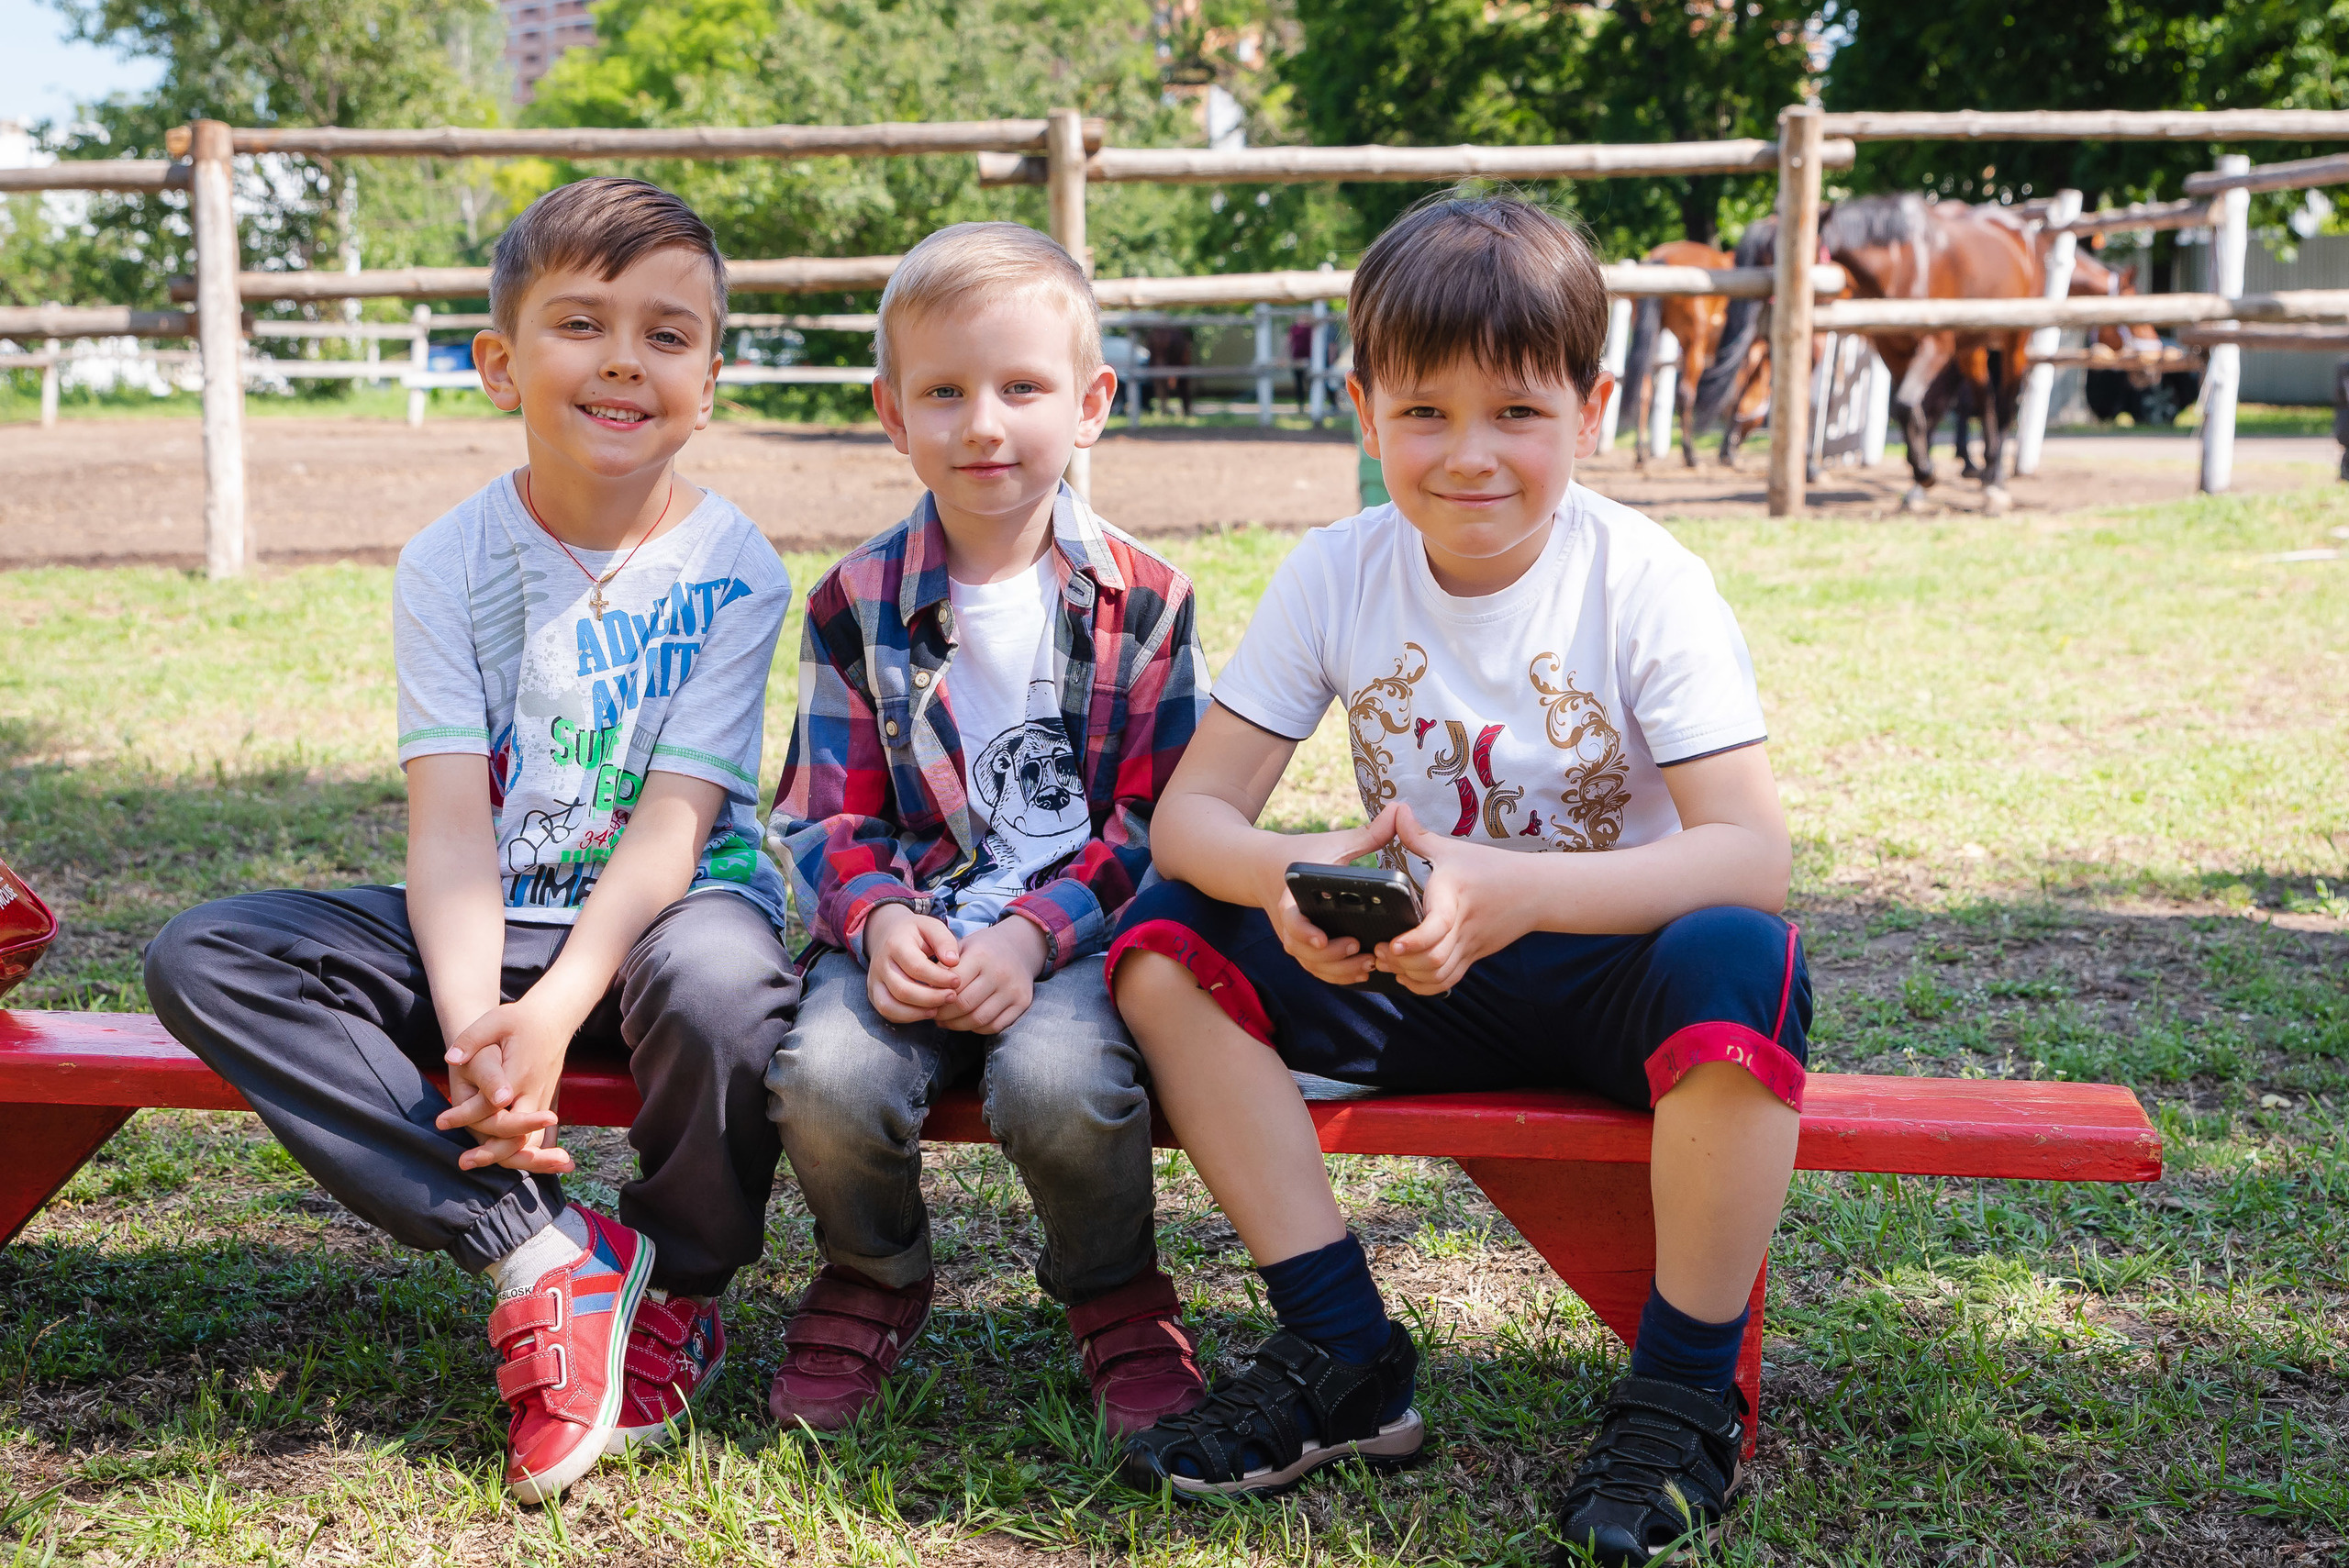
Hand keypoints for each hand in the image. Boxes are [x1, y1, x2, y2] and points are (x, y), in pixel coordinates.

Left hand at [436, 994, 577, 1172]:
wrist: (554, 1019)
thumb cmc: (520, 1020)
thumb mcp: (495, 1020)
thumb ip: (471, 1039)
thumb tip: (451, 1059)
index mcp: (521, 1073)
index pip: (492, 1104)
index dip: (465, 1115)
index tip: (441, 1121)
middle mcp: (535, 1091)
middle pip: (517, 1133)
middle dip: (492, 1151)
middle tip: (464, 1161)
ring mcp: (543, 1100)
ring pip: (530, 1140)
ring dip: (508, 1157)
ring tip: (475, 1162)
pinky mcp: (545, 1103)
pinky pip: (536, 1136)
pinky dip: (522, 1152)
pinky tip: (501, 1159)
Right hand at [864, 903, 961, 1022]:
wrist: (887, 934)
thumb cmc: (915, 933)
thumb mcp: (931, 927)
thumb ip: (944, 941)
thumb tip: (953, 962)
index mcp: (895, 944)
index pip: (916, 967)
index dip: (939, 978)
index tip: (957, 981)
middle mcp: (880, 964)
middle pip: (903, 990)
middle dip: (931, 998)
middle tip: (952, 997)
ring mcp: (874, 981)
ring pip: (891, 1005)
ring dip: (918, 1012)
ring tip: (939, 1008)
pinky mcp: (874, 993)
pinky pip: (887, 1012)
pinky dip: (907, 1017)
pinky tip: (926, 1012)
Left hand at [933, 917, 1046, 1034]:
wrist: (1019, 946)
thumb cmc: (982, 949)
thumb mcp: (961, 947)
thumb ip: (943, 967)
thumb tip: (925, 992)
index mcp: (980, 955)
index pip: (951, 986)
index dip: (936, 998)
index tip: (927, 1001)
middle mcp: (1000, 972)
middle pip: (964, 1005)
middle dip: (944, 1015)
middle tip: (935, 1015)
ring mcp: (1013, 989)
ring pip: (978, 1019)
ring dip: (958, 1025)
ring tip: (947, 1021)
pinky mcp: (1023, 1002)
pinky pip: (995, 1026)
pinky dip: (977, 1028)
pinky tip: (967, 1022)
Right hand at [1263, 805, 1400, 986]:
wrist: (1264, 868)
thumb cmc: (1303, 854)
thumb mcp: (1333, 843)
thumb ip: (1368, 833)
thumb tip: (1400, 810)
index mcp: (1292, 896)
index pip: (1291, 920)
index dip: (1304, 933)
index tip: (1322, 939)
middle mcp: (1289, 922)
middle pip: (1303, 951)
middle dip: (1331, 958)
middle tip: (1360, 952)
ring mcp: (1294, 938)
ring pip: (1310, 965)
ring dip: (1338, 971)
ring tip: (1368, 965)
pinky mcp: (1301, 948)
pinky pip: (1315, 969)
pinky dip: (1336, 975)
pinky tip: (1362, 973)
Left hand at [1378, 804, 1536, 994]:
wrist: (1536, 891)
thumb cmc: (1492, 867)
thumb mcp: (1454, 849)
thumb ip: (1419, 836)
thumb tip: (1396, 809)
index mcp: (1454, 896)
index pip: (1437, 926)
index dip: (1413, 941)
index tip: (1392, 943)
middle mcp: (1463, 926)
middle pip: (1434, 959)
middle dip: (1401, 962)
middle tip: (1378, 950)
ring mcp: (1470, 945)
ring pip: (1440, 974)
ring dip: (1411, 976)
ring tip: (1389, 963)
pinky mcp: (1474, 956)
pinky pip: (1449, 981)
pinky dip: (1426, 985)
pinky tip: (1406, 976)